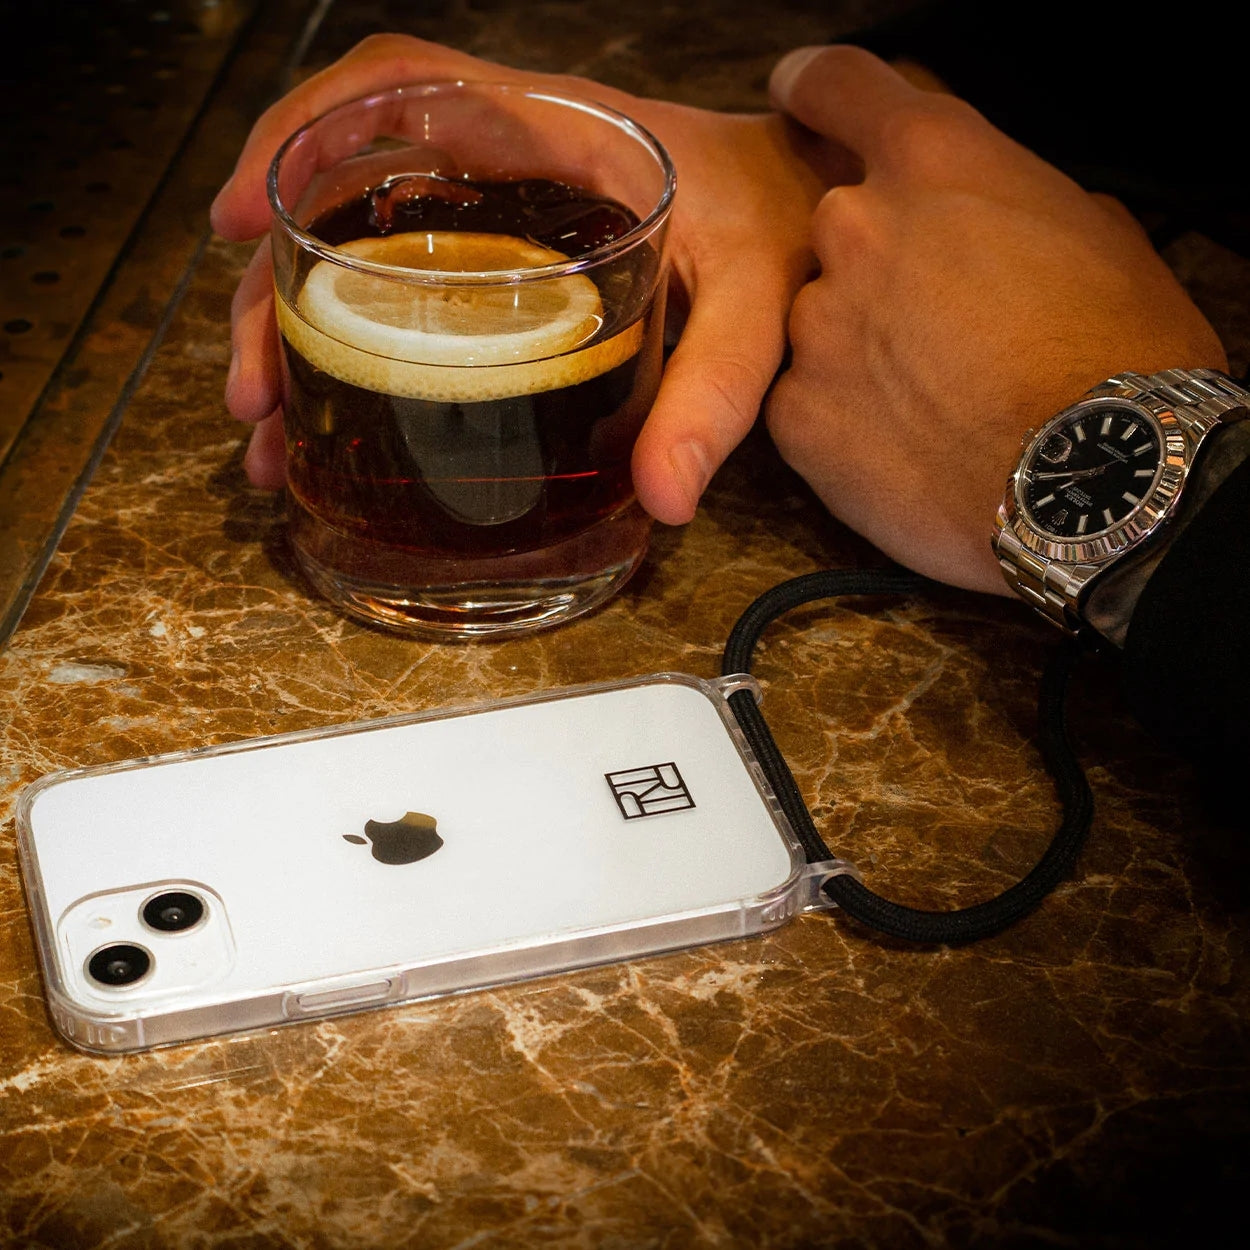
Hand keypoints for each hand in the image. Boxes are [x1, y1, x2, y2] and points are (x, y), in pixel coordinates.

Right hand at [211, 34, 847, 522]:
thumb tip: (662, 496)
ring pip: (363, 262)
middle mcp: (506, 168)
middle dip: (275, 295)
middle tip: (253, 395)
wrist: (813, 215)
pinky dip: (361, 356)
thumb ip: (716, 389)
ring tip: (273, 433)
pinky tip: (338, 422)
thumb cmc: (781, 228)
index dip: (299, 134)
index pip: (397, 87)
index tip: (237, 216)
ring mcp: (501, 222)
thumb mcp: (758, 302)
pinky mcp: (512, 274)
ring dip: (301, 342)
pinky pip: (410, 298)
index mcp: (552, 133)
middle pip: (348, 202)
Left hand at [764, 45, 1226, 593]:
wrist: (1092, 485)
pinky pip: (805, 404)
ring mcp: (816, 326)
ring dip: (858, 348)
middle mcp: (855, 230)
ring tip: (929, 397)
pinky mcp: (796, 415)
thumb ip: (1012, 204)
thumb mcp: (1097, 237)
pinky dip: (841, 419)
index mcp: (932, 161)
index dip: (817, 91)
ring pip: (819, 323)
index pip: (838, 86)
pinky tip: (901, 443)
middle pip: (834, 230)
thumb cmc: (1119, 357)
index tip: (798, 99)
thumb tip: (993, 223)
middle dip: (873, 264)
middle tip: (931, 319)